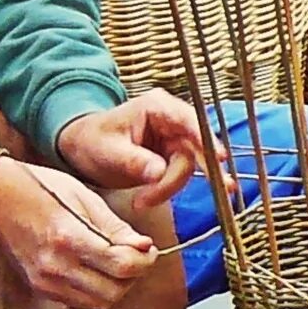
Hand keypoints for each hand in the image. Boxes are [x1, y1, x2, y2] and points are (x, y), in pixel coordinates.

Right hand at [0, 156, 155, 308]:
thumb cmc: (42, 189)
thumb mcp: (84, 197)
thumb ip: (116, 227)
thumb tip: (144, 247)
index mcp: (69, 237)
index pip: (122, 265)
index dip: (144, 260)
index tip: (149, 249)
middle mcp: (56, 266)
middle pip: (115, 290)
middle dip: (134, 275)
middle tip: (137, 256)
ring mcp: (46, 281)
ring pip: (101, 302)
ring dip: (117, 286)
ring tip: (118, 263)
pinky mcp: (41, 289)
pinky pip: (82, 302)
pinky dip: (97, 291)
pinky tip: (98, 270)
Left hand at [55, 90, 224, 210]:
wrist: (83, 150)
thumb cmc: (92, 141)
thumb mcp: (109, 151)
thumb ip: (134, 161)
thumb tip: (159, 172)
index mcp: (156, 107)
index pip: (189, 121)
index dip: (207, 139)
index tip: (220, 157)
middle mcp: (171, 120)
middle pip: (195, 147)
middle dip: (198, 172)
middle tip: (224, 191)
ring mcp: (173, 139)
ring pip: (189, 166)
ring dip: (170, 187)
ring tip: (143, 201)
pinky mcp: (172, 156)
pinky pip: (181, 175)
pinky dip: (168, 190)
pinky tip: (149, 198)